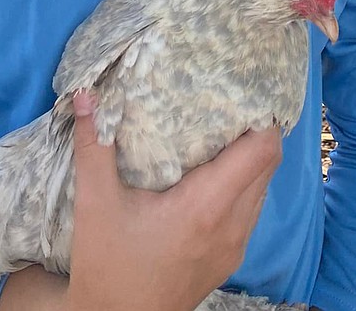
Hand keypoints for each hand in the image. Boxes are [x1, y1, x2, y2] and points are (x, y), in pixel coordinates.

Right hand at [65, 89, 281, 310]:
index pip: (262, 151)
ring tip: (223, 128)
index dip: (262, 117)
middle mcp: (232, 225)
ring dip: (250, 157)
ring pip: (261, 187)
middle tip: (231, 100)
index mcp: (207, 206)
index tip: (244, 90)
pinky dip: (243, 183)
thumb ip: (94, 147)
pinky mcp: (229, 259)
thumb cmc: (107, 266)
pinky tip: (213, 171)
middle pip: (267, 164)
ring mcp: (235, 245)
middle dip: (256, 128)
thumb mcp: (95, 204)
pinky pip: (250, 208)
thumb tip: (88, 94)